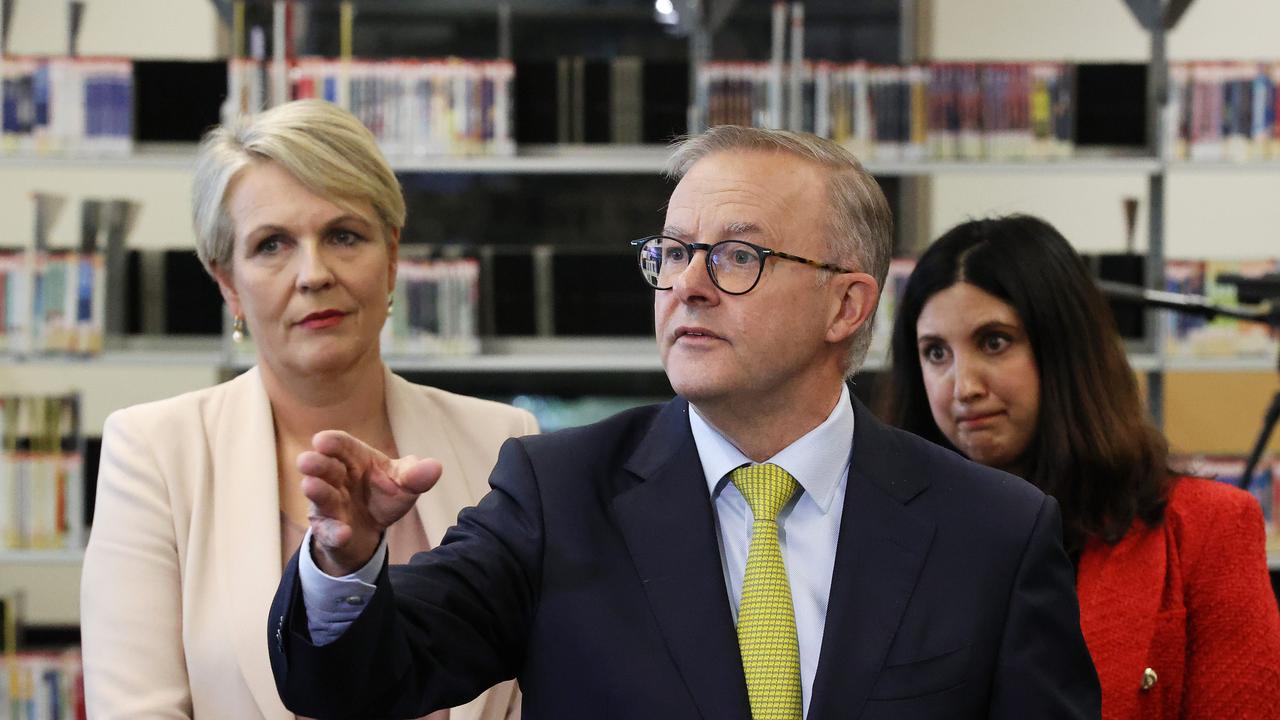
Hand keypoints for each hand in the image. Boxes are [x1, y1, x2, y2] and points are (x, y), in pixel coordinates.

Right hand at [298, 430, 442, 575]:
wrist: (371, 531)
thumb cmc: (383, 495)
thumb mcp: (403, 484)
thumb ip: (416, 475)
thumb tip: (435, 468)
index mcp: (355, 460)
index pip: (342, 446)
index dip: (332, 442)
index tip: (322, 441)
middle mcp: (337, 479)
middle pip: (324, 468)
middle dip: (316, 464)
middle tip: (307, 461)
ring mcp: (329, 505)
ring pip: (321, 497)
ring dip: (317, 492)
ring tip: (312, 486)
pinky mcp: (329, 530)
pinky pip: (329, 532)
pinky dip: (335, 533)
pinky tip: (343, 533)